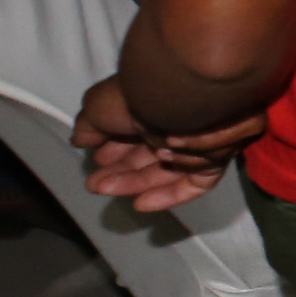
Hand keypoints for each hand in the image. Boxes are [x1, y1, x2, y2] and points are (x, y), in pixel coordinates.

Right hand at [72, 73, 262, 210]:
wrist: (184, 93)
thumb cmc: (137, 96)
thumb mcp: (99, 106)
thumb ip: (88, 126)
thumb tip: (79, 139)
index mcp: (151, 106)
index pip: (132, 134)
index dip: (112, 150)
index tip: (95, 161)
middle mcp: (174, 123)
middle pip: (146, 155)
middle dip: (119, 172)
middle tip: (96, 185)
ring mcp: (197, 142)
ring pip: (166, 170)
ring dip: (134, 183)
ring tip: (106, 189)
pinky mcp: (216, 158)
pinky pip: (196, 183)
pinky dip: (170, 194)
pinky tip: (141, 203)